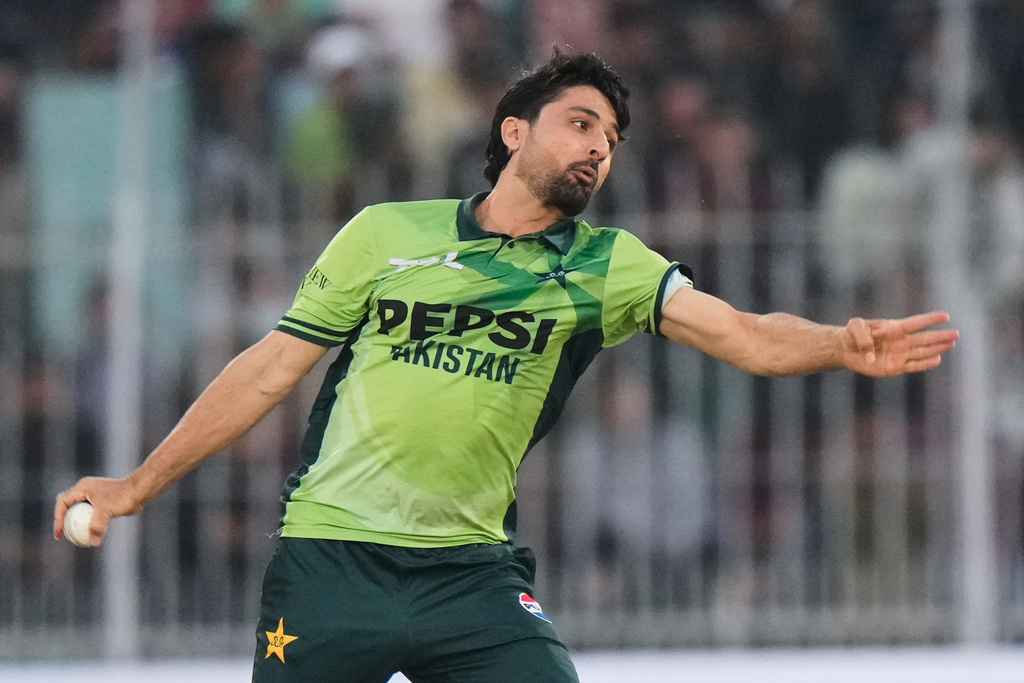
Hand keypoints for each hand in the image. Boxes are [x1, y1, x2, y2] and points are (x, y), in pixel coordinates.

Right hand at [54, 475, 143, 546]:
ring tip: (73, 537)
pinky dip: (87, 523)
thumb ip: (97, 526)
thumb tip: (93, 542)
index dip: (58, 517)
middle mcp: (86, 490)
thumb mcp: (107, 511)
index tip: (59, 532)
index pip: (63, 502)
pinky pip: (90, 514)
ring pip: (79, 511)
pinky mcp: (102, 502)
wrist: (141, 490)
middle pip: (68, 506)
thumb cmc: (123, 496)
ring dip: (75, 523)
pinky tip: (88, 535)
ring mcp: (94, 496)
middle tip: (62, 536)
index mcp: (83, 487)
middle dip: (64, 521)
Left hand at [842, 311, 958, 376]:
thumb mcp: (854, 327)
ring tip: (951, 344)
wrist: (845, 349)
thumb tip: (871, 356)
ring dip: (936, 349)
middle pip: (924, 339)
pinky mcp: (894, 367)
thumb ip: (863, 337)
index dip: (929, 320)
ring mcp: (899, 354)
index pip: (915, 323)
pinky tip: (937, 360)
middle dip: (939, 336)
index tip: (945, 316)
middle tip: (956, 334)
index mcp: (893, 328)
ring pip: (922, 352)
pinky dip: (924, 364)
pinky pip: (913, 366)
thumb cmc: (851, 334)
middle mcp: (900, 341)